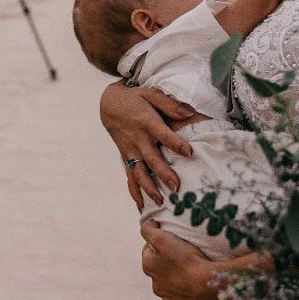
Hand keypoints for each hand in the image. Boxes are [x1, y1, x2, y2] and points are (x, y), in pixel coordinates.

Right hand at [99, 82, 197, 207]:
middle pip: (152, 158)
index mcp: (146, 122)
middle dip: (163, 173)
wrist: (109, 105)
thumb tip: (189, 113)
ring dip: (149, 187)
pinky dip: (135, 192)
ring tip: (161, 201)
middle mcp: (137, 138)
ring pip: (140, 172)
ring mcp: (130, 150)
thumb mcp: (151, 94)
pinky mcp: (126, 157)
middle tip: (176, 186)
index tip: (189, 153)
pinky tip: (142, 205)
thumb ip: (170, 104)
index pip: (163, 134)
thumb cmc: (135, 99)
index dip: (175, 143)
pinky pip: (130, 176)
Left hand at [139, 220, 262, 299]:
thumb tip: (146, 224)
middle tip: (181, 256)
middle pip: (159, 270)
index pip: (148, 251)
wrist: (206, 283)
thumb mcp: (162, 238)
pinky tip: (194, 288)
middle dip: (166, 264)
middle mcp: (155, 285)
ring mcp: (168, 298)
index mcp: (148, 266)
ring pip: (169, 286)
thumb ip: (149, 230)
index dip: (158, 244)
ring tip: (189, 272)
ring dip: (175, 280)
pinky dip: (185, 294)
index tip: (169, 241)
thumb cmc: (185, 259)